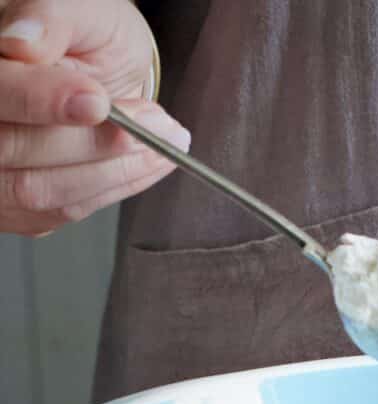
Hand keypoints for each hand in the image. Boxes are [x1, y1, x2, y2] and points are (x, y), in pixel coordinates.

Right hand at [0, 0, 189, 235]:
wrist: (90, 65)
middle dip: (93, 142)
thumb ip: (49, 16)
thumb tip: (23, 43)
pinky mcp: (13, 206)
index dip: (41, 100)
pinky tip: (145, 166)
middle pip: (12, 149)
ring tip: (165, 145)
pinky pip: (58, 211)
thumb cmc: (77, 34)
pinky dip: (109, 190)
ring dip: (110, 172)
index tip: (98, 101)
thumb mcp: (74, 7)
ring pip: (37, 190)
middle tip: (156, 125)